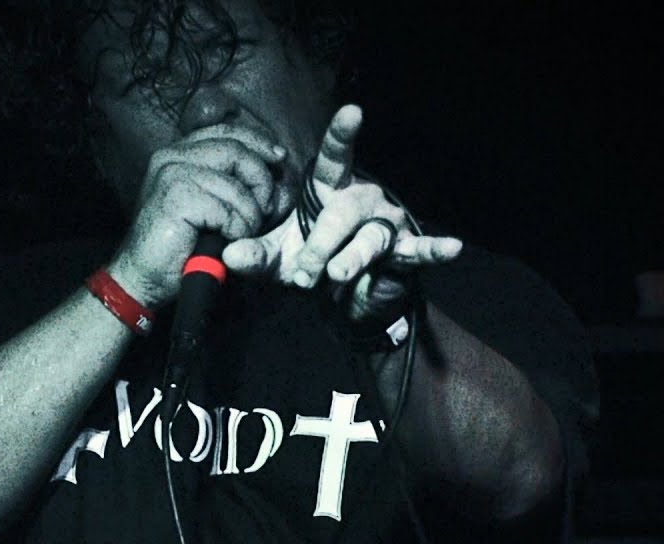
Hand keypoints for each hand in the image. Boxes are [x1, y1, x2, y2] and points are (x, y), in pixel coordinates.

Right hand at [107, 123, 287, 307]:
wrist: (141, 276)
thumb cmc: (177, 246)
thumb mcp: (210, 206)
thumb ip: (235, 184)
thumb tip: (277, 172)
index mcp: (177, 154)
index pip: (227, 131)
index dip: (258, 141)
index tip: (279, 158)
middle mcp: (171, 157)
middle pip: (235, 150)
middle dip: (260, 179)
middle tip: (266, 208)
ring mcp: (170, 175)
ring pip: (235, 185)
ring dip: (249, 215)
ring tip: (240, 233)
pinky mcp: (175, 199)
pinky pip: (226, 210)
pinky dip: (236, 229)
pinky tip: (226, 240)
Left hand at [222, 105, 462, 323]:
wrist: (339, 296)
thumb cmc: (308, 260)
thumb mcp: (277, 258)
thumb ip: (254, 255)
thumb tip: (229, 256)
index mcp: (330, 189)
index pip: (335, 157)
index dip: (342, 136)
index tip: (352, 112)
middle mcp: (362, 199)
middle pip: (344, 212)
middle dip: (321, 242)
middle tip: (303, 271)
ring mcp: (385, 224)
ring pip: (370, 237)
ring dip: (350, 258)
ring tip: (335, 275)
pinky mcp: (403, 254)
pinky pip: (418, 250)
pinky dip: (432, 251)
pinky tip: (451, 248)